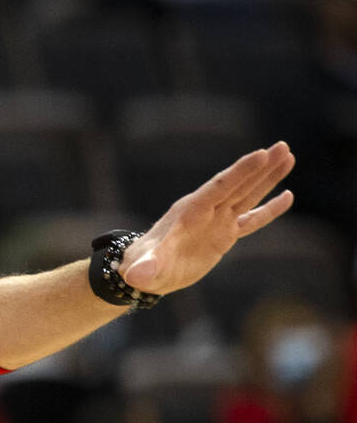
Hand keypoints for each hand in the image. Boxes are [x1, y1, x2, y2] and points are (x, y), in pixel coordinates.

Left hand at [119, 142, 294, 294]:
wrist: (145, 271)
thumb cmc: (142, 267)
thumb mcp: (144, 269)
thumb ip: (144, 268)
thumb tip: (135, 276)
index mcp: (190, 212)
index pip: (219, 187)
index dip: (240, 172)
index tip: (261, 154)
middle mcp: (206, 211)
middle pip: (238, 185)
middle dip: (260, 167)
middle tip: (283, 146)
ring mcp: (217, 221)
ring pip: (248, 196)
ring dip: (267, 178)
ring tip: (287, 156)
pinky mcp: (224, 235)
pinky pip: (251, 220)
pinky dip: (269, 210)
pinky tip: (287, 196)